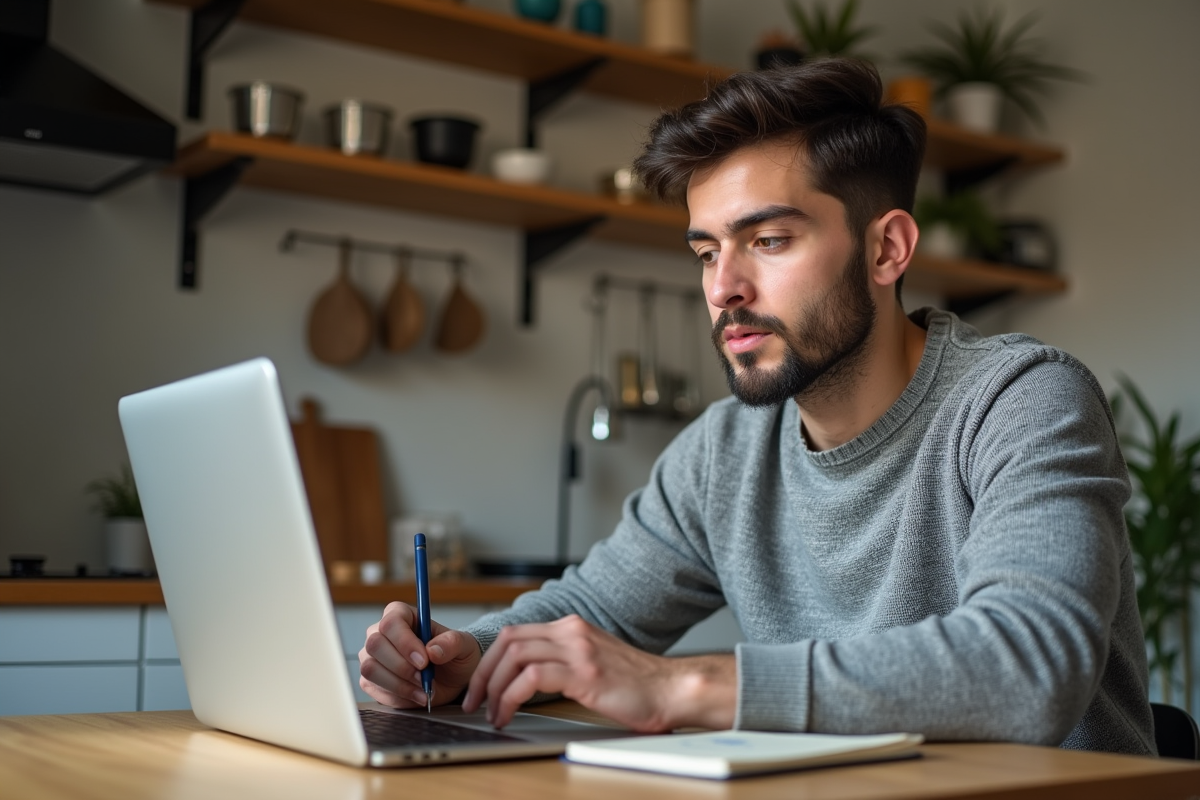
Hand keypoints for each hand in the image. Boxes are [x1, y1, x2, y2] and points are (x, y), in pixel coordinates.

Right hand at [359, 601, 481, 708]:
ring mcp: (372, 657)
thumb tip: (433, 650)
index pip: (391, 623)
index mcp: (401, 615)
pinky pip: (374, 690)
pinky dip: (398, 697)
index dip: (404, 642)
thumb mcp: (463, 645)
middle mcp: (380, 633)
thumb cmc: (454, 654)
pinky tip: (417, 695)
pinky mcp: (370, 680)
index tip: (424, 661)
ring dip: (399, 684)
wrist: (452, 678)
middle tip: (424, 678)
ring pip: (370, 669)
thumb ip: (451, 643)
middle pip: (375, 645)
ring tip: (424, 689)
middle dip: (401, 666)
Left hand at [460, 614, 736, 731]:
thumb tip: (526, 680)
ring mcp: (578, 649)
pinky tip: (509, 714)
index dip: (490, 660)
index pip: (516, 634)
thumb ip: (565, 661)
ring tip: (491, 713)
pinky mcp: (584, 672)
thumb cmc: (637, 685)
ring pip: (515, 656)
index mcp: (572, 627)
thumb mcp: (594, 662)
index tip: (480, 687)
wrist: (672, 689)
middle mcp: (572, 631)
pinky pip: (530, 678)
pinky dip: (511, 697)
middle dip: (484, 673)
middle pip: (508, 641)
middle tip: (474, 701)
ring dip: (493, 687)